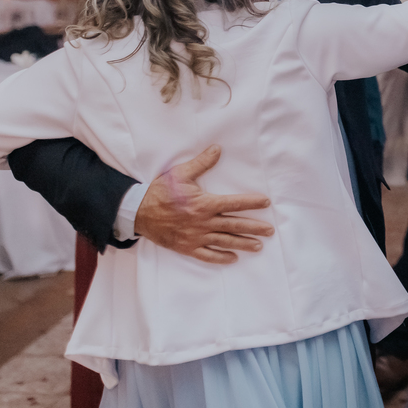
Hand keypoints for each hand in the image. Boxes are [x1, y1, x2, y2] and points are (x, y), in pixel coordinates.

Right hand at [133, 145, 274, 263]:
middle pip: (234, 225)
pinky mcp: (187, 247)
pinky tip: (233, 258)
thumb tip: (217, 149)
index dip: (251, 203)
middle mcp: (203, 222)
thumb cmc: (160, 192)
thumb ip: (201, 163)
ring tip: (259, 246)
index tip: (266, 203)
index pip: (234, 203)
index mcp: (204, 204)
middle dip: (254, 228)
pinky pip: (207, 255)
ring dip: (243, 244)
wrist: (137, 212)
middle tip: (270, 230)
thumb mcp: (179, 174)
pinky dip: (221, 257)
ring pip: (224, 241)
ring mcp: (195, 237)